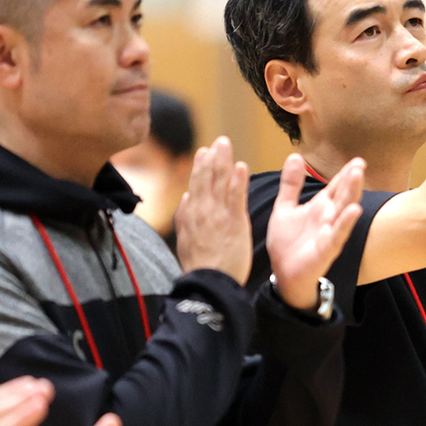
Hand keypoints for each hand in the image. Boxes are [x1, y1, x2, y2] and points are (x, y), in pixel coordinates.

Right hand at [175, 136, 251, 284]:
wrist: (208, 284)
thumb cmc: (200, 266)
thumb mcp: (184, 240)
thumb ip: (184, 218)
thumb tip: (185, 198)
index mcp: (190, 215)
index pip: (196, 185)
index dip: (200, 166)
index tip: (204, 150)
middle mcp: (201, 211)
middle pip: (206, 179)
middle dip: (212, 158)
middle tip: (220, 141)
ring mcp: (217, 215)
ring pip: (219, 183)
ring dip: (223, 161)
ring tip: (226, 144)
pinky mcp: (233, 223)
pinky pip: (235, 197)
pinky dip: (237, 181)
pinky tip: (241, 167)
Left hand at [266, 154, 364, 310]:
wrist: (282, 273)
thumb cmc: (288, 242)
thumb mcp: (285, 208)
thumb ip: (290, 184)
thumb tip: (295, 156)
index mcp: (319, 207)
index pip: (335, 186)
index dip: (345, 173)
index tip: (358, 160)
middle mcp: (328, 218)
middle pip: (343, 195)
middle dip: (351, 180)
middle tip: (359, 164)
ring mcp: (329, 233)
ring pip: (343, 211)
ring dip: (352, 194)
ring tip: (358, 177)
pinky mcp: (326, 249)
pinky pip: (337, 234)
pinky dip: (346, 223)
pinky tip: (354, 211)